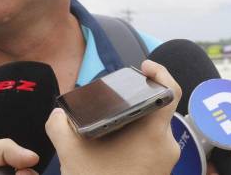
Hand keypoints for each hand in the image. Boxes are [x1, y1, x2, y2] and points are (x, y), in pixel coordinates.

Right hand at [45, 60, 181, 174]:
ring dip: (133, 122)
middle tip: (113, 97)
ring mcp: (164, 163)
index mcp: (153, 134)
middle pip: (157, 110)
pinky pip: (151, 147)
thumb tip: (59, 114)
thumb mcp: (70, 152)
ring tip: (107, 123)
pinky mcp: (158, 174)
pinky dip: (134, 139)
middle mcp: (166, 146)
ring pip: (153, 130)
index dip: (161, 72)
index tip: (145, 66)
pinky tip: (111, 145)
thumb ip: (59, 125)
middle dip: (135, 101)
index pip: (171, 91)